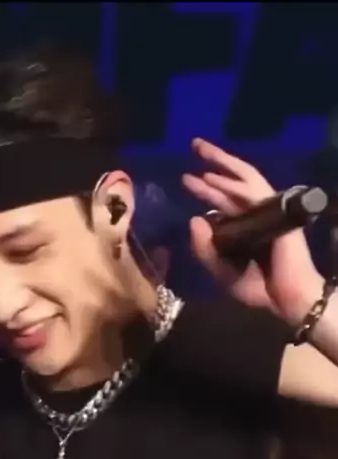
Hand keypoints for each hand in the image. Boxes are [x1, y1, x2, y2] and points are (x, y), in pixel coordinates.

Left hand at [182, 138, 323, 324]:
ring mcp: (266, 211)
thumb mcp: (221, 270)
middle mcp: (255, 214)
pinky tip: (213, 179)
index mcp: (244, 226)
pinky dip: (233, 185)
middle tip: (194, 145)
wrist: (284, 299)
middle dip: (214, 163)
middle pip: (234, 182)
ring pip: (244, 180)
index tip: (187, 178)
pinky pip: (253, 194)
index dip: (206, 188)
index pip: (224, 201)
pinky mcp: (276, 213)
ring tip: (201, 150)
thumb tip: (193, 219)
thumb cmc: (258, 287)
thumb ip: (205, 250)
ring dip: (223, 164)